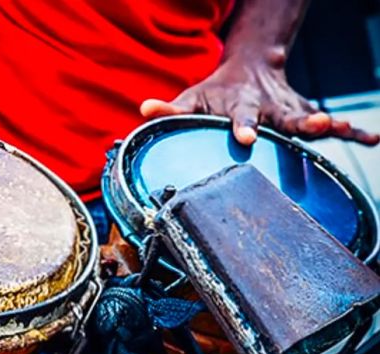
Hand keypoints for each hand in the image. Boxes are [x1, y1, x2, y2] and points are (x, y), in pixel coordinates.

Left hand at [139, 53, 378, 146]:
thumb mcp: (193, 97)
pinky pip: (331, 126)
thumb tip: (143, 110)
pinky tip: (373, 138)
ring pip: (310, 119)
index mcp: (240, 107)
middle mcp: (269, 109)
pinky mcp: (303, 114)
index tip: (246, 138)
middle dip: (298, 122)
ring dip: (327, 124)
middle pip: (284, 118)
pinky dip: (353, 130)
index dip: (242, 127)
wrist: (250, 69)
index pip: (240, 118)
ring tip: (344, 128)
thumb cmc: (215, 92)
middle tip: (315, 123)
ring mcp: (289, 112)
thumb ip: (170, 108)